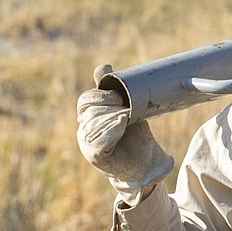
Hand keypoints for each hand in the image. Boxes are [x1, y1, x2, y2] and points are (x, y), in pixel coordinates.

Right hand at [77, 64, 174, 204]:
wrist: (146, 165)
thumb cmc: (135, 138)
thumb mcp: (127, 109)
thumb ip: (114, 90)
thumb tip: (104, 65)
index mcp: (90, 117)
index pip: (86, 100)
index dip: (101, 94)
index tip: (120, 96)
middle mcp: (85, 130)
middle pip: (88, 109)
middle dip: (108, 104)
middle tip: (126, 108)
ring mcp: (87, 144)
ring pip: (93, 123)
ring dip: (113, 116)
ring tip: (128, 119)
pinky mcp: (95, 157)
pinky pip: (97, 141)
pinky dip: (111, 131)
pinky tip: (122, 125)